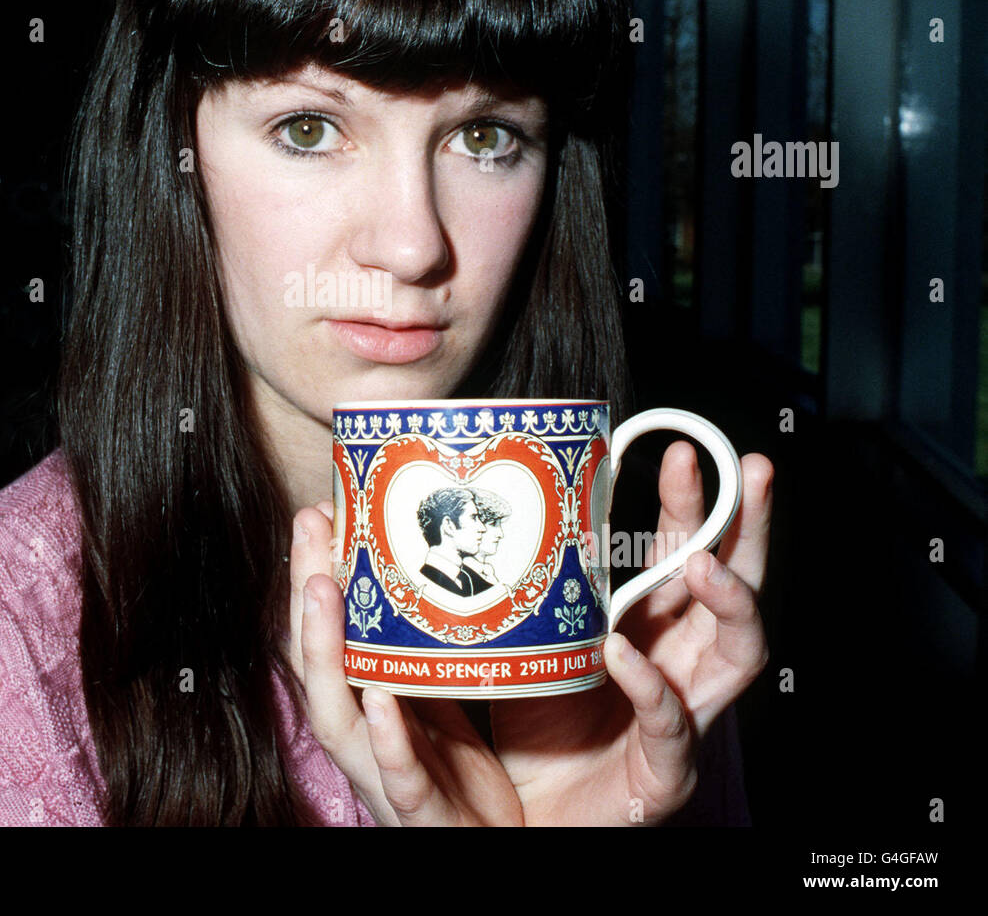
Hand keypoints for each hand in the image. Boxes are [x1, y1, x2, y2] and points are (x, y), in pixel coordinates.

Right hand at [287, 502, 523, 825]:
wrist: (494, 850)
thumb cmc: (462, 780)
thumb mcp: (442, 701)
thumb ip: (428, 650)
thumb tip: (435, 570)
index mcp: (366, 707)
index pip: (327, 637)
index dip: (314, 576)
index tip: (317, 513)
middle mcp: (363, 739)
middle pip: (317, 663)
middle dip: (306, 593)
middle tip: (308, 524)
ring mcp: (386, 777)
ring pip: (338, 717)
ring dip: (325, 651)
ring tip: (322, 590)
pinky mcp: (424, 814)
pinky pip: (400, 778)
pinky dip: (387, 740)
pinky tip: (379, 699)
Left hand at [491, 444, 772, 824]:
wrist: (527, 809)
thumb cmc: (535, 720)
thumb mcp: (536, 636)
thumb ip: (538, 586)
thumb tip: (506, 509)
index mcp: (650, 626)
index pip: (683, 554)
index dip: (690, 503)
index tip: (681, 448)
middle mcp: (680, 664)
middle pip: (737, 588)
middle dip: (749, 527)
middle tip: (752, 470)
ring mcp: (683, 717)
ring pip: (739, 654)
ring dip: (730, 601)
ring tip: (702, 563)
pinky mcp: (664, 773)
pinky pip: (672, 725)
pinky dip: (650, 686)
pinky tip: (621, 652)